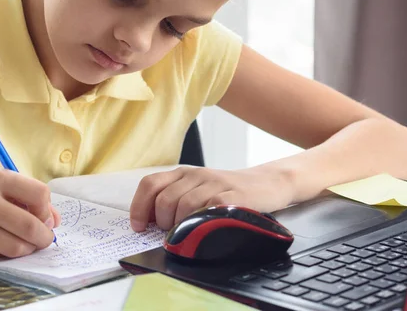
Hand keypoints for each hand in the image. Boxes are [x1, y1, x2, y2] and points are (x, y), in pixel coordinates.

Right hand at [0, 168, 60, 257]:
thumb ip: (29, 198)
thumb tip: (55, 221)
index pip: (39, 194)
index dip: (47, 209)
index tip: (44, 216)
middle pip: (29, 225)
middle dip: (44, 236)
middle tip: (45, 239)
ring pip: (16, 246)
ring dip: (29, 249)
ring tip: (27, 243)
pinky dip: (9, 253)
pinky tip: (5, 244)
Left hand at [129, 166, 294, 230]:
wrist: (267, 183)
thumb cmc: (230, 192)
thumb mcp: (199, 190)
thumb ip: (176, 200)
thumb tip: (149, 225)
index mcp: (184, 173)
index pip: (150, 184)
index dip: (138, 207)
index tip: (139, 227)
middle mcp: (196, 175)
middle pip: (164, 200)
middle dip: (163, 223)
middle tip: (174, 232)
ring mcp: (214, 184)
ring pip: (182, 207)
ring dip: (181, 226)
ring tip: (191, 231)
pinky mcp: (231, 196)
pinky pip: (206, 211)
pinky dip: (200, 224)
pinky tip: (205, 228)